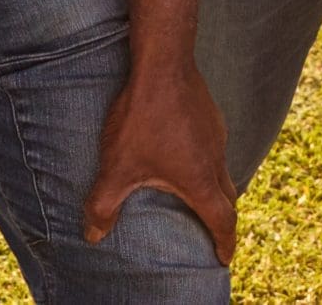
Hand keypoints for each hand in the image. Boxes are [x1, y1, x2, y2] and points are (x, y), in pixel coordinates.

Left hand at [81, 63, 237, 261]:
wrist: (164, 64)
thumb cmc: (142, 119)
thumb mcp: (117, 168)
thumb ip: (104, 205)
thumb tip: (93, 235)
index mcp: (200, 179)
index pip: (222, 219)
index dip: (225, 242)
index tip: (224, 258)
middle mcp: (216, 159)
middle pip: (227, 196)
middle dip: (221, 218)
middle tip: (211, 231)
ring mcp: (216, 134)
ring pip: (221, 168)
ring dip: (213, 186)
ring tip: (193, 193)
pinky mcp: (210, 115)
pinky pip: (214, 146)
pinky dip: (205, 160)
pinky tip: (182, 153)